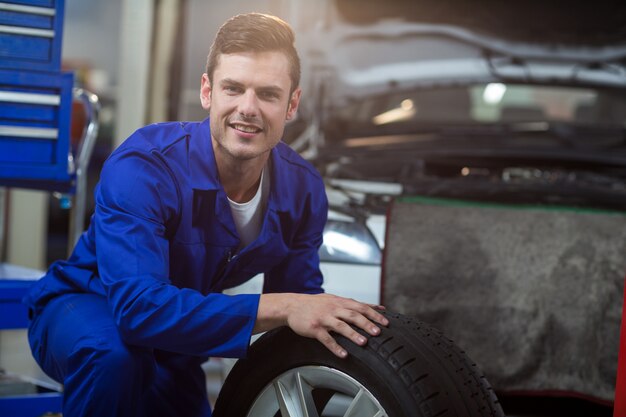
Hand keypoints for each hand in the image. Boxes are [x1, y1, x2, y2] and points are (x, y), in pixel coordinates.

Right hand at [255, 293, 387, 357]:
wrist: (293, 306)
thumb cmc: (317, 304)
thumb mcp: (336, 299)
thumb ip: (357, 304)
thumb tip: (378, 307)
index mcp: (341, 302)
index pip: (361, 306)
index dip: (374, 314)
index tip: (386, 322)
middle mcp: (334, 309)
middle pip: (353, 315)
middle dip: (366, 324)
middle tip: (378, 332)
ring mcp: (324, 318)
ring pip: (341, 326)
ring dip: (353, 334)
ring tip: (364, 343)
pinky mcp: (315, 328)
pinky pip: (326, 338)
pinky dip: (335, 346)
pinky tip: (343, 354)